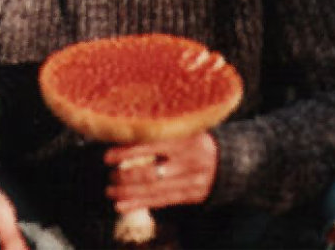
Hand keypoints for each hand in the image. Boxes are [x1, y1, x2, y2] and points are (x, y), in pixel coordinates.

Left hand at [103, 132, 217, 212]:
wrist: (226, 159)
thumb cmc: (194, 139)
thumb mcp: (183, 128)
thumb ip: (160, 128)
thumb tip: (122, 132)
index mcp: (186, 138)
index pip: (152, 146)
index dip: (127, 153)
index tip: (107, 156)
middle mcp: (190, 160)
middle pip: (152, 173)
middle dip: (125, 176)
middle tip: (110, 175)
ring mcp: (192, 181)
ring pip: (154, 190)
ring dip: (128, 193)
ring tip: (110, 191)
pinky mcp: (191, 196)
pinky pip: (161, 202)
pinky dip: (139, 204)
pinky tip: (122, 205)